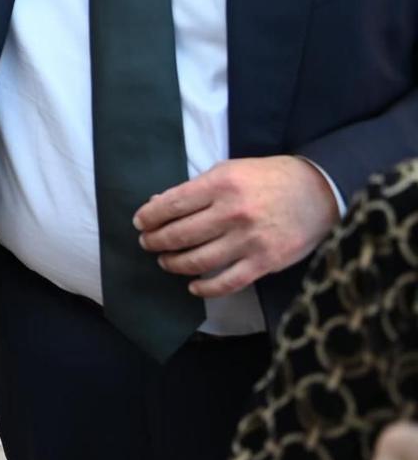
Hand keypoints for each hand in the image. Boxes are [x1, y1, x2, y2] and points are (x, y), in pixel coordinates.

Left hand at [135, 155, 339, 297]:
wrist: (319, 192)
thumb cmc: (269, 178)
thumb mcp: (230, 170)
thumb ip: (196, 188)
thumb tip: (159, 203)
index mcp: (221, 185)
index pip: (171, 204)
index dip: (149, 216)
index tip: (140, 222)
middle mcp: (233, 213)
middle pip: (180, 235)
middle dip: (155, 241)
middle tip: (147, 243)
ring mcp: (249, 240)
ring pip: (198, 261)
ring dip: (174, 263)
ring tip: (165, 261)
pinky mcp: (265, 262)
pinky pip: (228, 282)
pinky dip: (205, 288)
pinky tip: (193, 286)